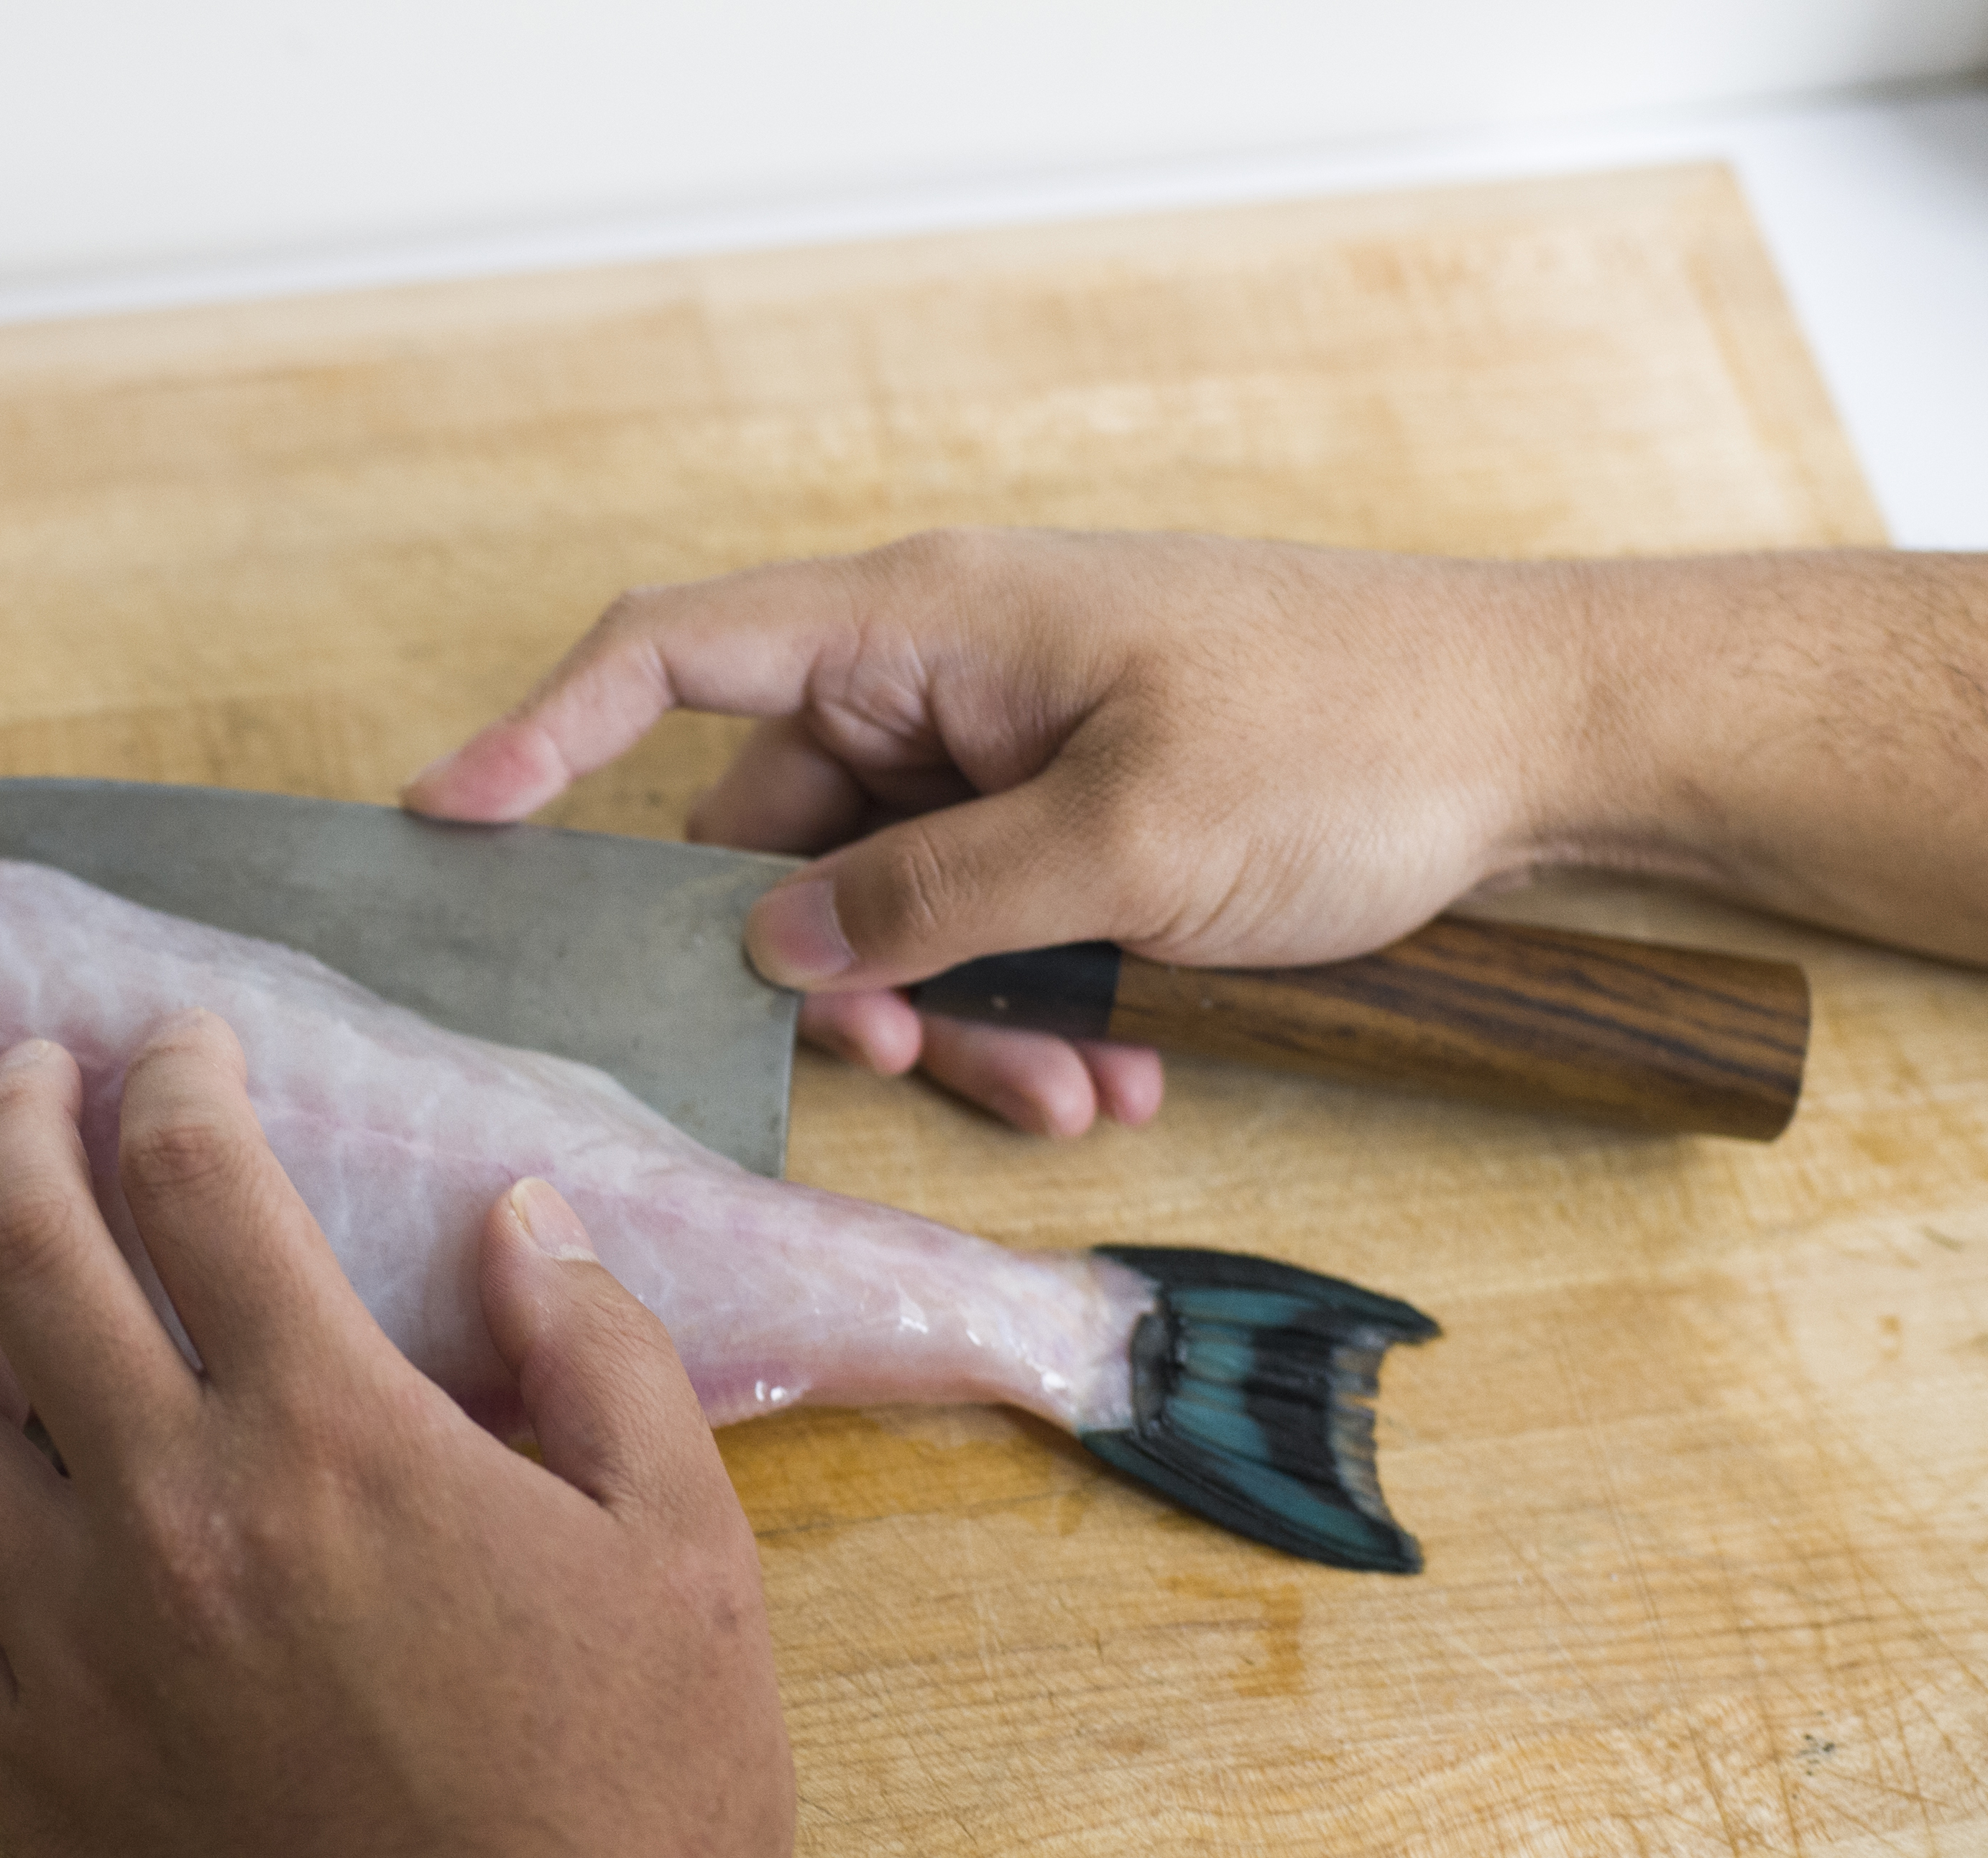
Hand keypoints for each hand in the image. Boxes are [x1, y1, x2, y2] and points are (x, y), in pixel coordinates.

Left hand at [0, 1021, 797, 1857]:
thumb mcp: (687, 1568)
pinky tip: (11, 1514)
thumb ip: (599, 1361)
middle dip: (15, 1122)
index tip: (185, 1044)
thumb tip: (522, 1219)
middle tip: (31, 1079)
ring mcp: (73, 1657)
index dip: (179, 1074)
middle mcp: (169, 1522)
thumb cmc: (635, 1834)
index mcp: (338, 1444)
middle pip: (21, 1252)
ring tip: (18, 1316)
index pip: (200, 1180)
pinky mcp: (28, 1781)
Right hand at [404, 529, 1594, 1134]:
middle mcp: (941, 679)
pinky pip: (990, 930)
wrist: (1538, 734)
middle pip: (789, 843)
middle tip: (939, 1082)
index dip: (546, 732)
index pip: (678, 651)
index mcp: (925, 625)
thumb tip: (778, 950)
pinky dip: (1035, 1013)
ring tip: (1085, 1102)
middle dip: (850, 986)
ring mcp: (1005, 750)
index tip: (449, 826)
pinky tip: (1126, 1081)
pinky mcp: (1071, 816)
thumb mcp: (1130, 833)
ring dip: (968, 1027)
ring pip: (896, 916)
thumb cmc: (1349, 730)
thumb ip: (936, 897)